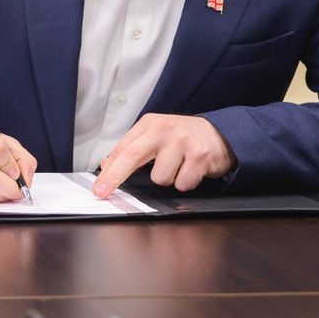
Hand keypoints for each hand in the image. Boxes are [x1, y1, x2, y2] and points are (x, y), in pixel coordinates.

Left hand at [93, 113, 236, 196]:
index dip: (109, 170)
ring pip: (160, 178)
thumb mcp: (155, 135)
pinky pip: (182, 184)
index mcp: (149, 124)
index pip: (123, 149)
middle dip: (116, 177)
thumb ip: (132, 149)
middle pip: (132, 156)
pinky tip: (191, 170)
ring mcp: (182, 142)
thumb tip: (106, 165)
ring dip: (168, 179)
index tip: (98, 187)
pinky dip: (185, 182)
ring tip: (177, 167)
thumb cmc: (182, 137)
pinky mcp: (200, 156)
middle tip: (104, 192)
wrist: (220, 133)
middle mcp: (164, 130)